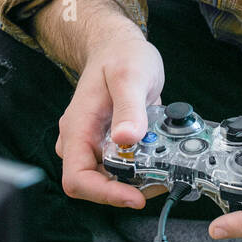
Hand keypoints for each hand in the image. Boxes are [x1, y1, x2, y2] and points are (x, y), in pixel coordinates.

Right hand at [55, 31, 167, 207]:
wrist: (119, 44)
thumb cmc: (120, 54)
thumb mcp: (130, 76)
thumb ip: (129, 108)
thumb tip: (127, 139)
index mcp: (78, 127)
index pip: (77, 177)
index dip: (104, 194)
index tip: (134, 196)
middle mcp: (81, 138)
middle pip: (93, 183)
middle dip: (124, 189)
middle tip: (158, 182)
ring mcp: (95, 141)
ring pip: (108, 176)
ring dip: (135, 180)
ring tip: (164, 169)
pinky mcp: (110, 140)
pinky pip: (121, 164)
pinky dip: (140, 167)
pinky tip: (159, 156)